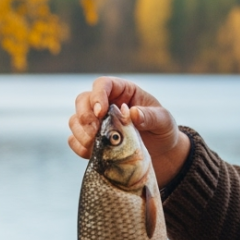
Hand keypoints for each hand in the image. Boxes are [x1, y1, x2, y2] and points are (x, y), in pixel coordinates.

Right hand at [69, 76, 190, 187]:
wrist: (162, 154)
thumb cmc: (163, 131)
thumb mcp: (164, 121)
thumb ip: (151, 116)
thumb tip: (133, 113)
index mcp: (123, 91)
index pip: (103, 84)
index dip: (97, 96)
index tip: (100, 113)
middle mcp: (106, 104)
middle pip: (82, 100)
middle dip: (85, 116)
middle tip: (96, 132)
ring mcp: (97, 123)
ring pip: (75, 120)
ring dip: (81, 133)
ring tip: (95, 145)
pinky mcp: (92, 141)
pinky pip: (75, 141)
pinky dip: (79, 147)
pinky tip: (93, 154)